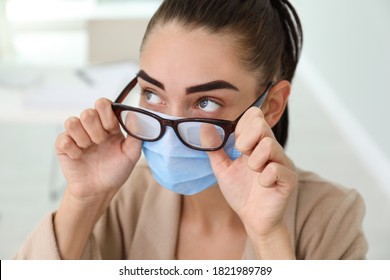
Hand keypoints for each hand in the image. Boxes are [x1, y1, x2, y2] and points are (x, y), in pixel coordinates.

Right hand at [55, 98, 141, 201]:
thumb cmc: (116, 171)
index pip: (103, 104)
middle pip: (87, 112)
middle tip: (100, 143)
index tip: (111, 129)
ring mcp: (76, 135)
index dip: (106, 114)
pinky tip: (79, 157)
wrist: (100, 190)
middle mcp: (91, 127)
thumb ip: (136, 134)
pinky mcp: (63, 147)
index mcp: (108, 124)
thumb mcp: (131, 154)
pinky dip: (72, 150)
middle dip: (96, 131)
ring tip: (89, 149)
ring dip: (83, 138)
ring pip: (72, 122)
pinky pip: (63, 139)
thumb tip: (134, 115)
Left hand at [207, 107, 296, 239]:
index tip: (237, 146)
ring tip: (253, 172)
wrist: (254, 219)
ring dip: (253, 161)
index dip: (241, 127)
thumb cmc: (241, 193)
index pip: (254, 115)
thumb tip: (204, 126)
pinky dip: (263, 178)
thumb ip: (215, 148)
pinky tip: (263, 185)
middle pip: (261, 124)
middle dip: (245, 140)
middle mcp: (272, 149)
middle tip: (243, 156)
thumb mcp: (223, 169)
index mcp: (257, 143)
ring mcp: (282, 163)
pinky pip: (276, 169)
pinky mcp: (289, 179)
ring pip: (268, 145)